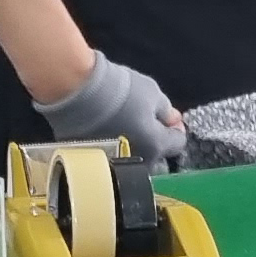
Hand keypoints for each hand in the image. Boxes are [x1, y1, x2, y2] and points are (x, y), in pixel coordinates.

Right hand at [33, 51, 186, 167]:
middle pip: (155, 157)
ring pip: (131, 162)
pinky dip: (110, 149)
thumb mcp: (151, 92)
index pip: (178, 143)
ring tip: (122, 129)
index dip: (175, 128)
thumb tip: (173, 120)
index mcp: (157, 146)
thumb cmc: (118, 91)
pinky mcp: (92, 163)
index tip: (167, 118)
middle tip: (144, 123)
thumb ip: (166, 111)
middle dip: (154, 142)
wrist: (76, 93)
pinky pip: (108, 158)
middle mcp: (138, 163)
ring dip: (132, 149)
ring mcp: (114, 165)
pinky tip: (103, 133)